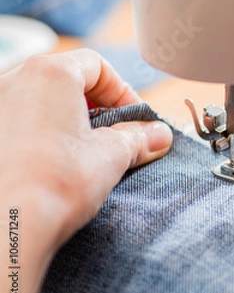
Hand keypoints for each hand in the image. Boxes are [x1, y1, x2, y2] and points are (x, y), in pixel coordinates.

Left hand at [0, 49, 172, 292]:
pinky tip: (53, 165)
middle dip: (97, 107)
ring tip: (85, 155)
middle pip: (67, 81)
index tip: (136, 121)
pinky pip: (19, 123)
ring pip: (41, 103)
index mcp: (49, 74)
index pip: (97, 66)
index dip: (123, 92)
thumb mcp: (112, 155)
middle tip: (115, 137)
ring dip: (69, 122)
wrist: (8, 226)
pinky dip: (41, 136)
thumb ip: (139, 138)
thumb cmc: (55, 183)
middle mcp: (13, 81)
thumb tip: (159, 135)